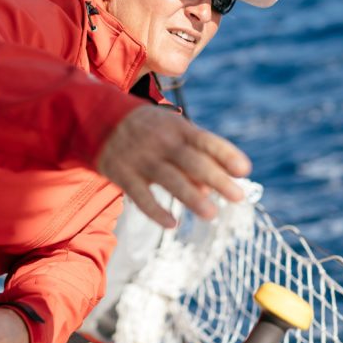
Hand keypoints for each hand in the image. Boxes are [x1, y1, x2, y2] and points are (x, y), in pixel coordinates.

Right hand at [97, 105, 251, 227]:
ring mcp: (141, 158)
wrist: (98, 118)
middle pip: (193, 161)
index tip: (244, 169)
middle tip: (238, 197)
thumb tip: (208, 190)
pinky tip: (172, 224)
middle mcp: (162, 142)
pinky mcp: (122, 173)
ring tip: (212, 215)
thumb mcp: (171, 133)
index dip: (226, 154)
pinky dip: (155, 211)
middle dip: (217, 179)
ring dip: (192, 197)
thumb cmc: (149, 131)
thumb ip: (192, 158)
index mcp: (178, 128)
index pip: (206, 141)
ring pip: (170, 179)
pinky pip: (141, 195)